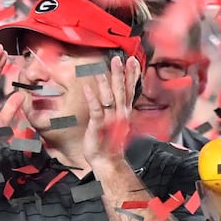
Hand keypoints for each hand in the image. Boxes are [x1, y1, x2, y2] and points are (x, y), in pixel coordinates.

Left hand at [81, 55, 137, 169]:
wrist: (108, 161)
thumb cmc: (110, 141)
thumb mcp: (117, 121)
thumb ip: (118, 106)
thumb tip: (118, 93)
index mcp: (124, 111)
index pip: (129, 89)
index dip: (132, 75)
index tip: (133, 61)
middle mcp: (119, 114)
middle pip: (121, 90)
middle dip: (120, 74)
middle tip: (118, 59)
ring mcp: (110, 120)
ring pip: (109, 98)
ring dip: (105, 83)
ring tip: (102, 70)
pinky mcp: (98, 126)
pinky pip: (96, 110)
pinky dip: (92, 98)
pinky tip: (88, 88)